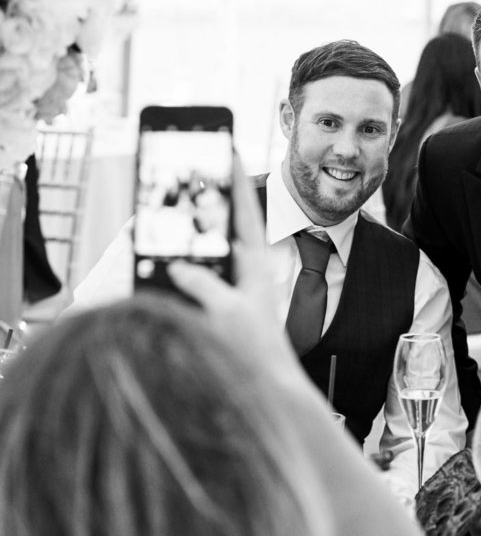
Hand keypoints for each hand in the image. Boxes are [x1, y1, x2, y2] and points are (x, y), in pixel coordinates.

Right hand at [166, 157, 306, 392]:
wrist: (264, 383)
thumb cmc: (253, 350)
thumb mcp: (230, 314)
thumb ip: (204, 286)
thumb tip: (179, 267)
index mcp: (254, 266)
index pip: (245, 214)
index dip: (237, 183)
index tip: (231, 152)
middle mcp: (243, 272)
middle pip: (220, 228)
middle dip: (203, 204)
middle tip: (185, 177)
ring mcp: (231, 287)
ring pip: (205, 253)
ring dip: (188, 237)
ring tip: (165, 217)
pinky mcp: (218, 305)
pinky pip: (195, 279)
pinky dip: (179, 268)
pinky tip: (161, 264)